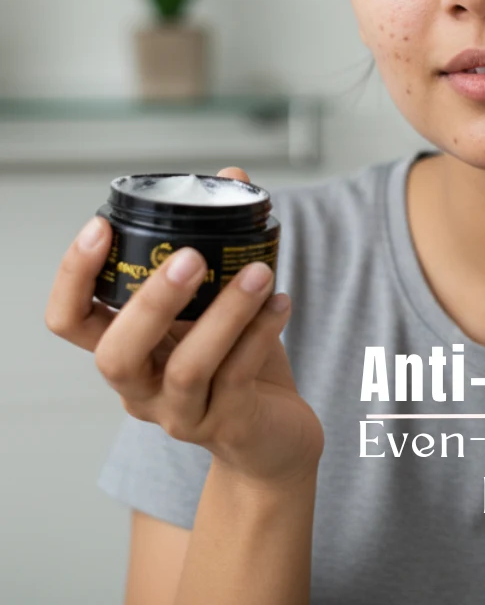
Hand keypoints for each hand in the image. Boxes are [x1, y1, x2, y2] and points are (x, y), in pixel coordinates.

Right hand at [44, 166, 324, 487]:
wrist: (273, 439)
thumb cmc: (238, 364)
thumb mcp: (220, 305)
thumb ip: (221, 245)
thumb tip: (233, 177)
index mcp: (127, 350)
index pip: (70, 321)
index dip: (73, 276)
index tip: (101, 226)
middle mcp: (140, 388)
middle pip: (116, 353)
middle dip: (151, 301)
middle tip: (192, 256)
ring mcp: (182, 413)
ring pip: (186, 368)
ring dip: (225, 314)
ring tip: (259, 271)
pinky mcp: (228, 426)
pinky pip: (240, 377)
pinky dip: (262, 332)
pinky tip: (282, 300)